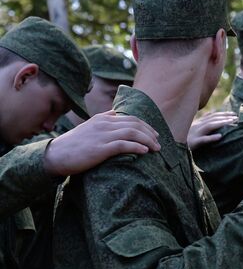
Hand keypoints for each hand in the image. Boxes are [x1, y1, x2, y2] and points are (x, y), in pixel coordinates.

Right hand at [44, 110, 159, 176]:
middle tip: (159, 142)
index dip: (146, 126)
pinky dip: (136, 147)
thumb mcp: (90, 126)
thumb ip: (103, 119)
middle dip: (150, 133)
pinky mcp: (100, 149)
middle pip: (135, 124)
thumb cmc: (74, 143)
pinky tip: (144, 151)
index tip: (155, 134)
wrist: (56, 155)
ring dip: (148, 140)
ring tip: (156, 148)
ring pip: (132, 133)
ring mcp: (102, 136)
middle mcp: (104, 124)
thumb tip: (116, 113)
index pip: (131, 118)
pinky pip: (123, 145)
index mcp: (103, 118)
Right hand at [187, 111, 236, 149]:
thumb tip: (211, 112)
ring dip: (221, 124)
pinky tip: (220, 136)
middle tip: (236, 118)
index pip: (213, 116)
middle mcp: (197, 126)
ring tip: (231, 123)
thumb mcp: (194, 128)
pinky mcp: (194, 143)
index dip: (223, 114)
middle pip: (213, 119)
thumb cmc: (184, 138)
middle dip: (225, 117)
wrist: (172, 147)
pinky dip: (211, 138)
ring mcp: (195, 133)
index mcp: (198, 123)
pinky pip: (203, 140)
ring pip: (209, 126)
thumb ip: (203, 121)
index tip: (234, 114)